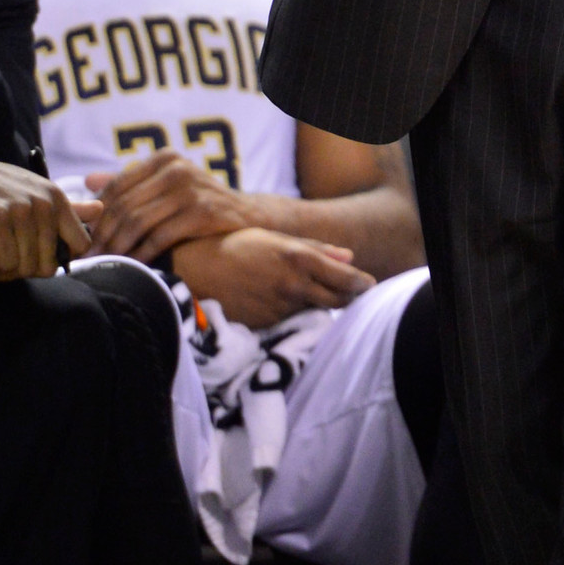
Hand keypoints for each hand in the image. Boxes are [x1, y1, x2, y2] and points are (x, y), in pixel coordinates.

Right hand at [0, 144, 90, 282]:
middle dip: (23, 271)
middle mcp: (44, 202)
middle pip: (49, 265)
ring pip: (25, 267)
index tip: (31, 259)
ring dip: (1, 271)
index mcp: (56, 197)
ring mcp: (21, 210)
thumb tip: (100, 210)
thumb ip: (67, 206)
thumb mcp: (31, 191)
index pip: (81, 246)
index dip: (57, 261)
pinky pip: (4, 263)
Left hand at [87, 150, 246, 259]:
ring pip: (138, 221)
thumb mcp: (167, 186)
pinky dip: (142, 254)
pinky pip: (160, 237)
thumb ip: (131, 183)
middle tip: (87, 257)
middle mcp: (175, 168)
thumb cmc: (200, 202)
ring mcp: (190, 189)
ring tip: (104, 264)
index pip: (117, 185)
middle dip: (102, 234)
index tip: (81, 236)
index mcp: (164, 159)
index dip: (96, 213)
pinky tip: (132, 267)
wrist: (248, 216)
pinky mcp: (201, 212)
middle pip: (124, 204)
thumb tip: (88, 181)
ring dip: (117, 247)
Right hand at [174, 227, 369, 326]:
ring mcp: (281, 308)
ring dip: (320, 304)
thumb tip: (350, 257)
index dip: (362, 284)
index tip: (369, 285)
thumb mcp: (275, 239)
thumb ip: (316, 249)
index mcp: (299, 259)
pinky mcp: (267, 325)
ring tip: (310, 293)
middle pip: (338, 300)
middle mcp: (295, 286)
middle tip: (351, 293)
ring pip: (315, 311)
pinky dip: (296, 314)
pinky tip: (284, 304)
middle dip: (348, 297)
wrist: (194, 271)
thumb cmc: (236, 246)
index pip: (346, 279)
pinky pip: (292, 321)